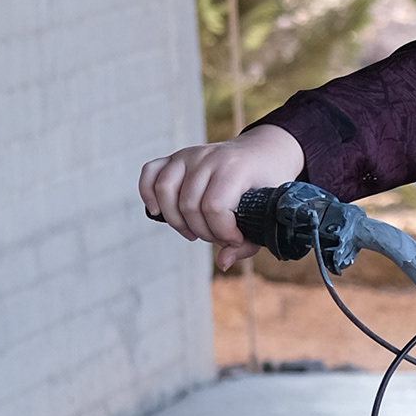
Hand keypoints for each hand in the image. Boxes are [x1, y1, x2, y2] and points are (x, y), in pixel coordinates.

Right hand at [139, 125, 304, 268]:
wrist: (262, 153)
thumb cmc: (265, 184)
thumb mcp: (267, 212)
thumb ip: (248, 242)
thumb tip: (222, 262)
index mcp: (234, 168)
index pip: (214, 207)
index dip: (222, 232)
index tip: (235, 239)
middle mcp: (208, 158)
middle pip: (189, 205)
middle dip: (203, 231)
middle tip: (217, 237)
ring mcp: (189, 155)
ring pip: (165, 190)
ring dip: (176, 220)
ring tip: (193, 231)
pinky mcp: (175, 158)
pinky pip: (150, 173)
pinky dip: (148, 194)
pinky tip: (158, 212)